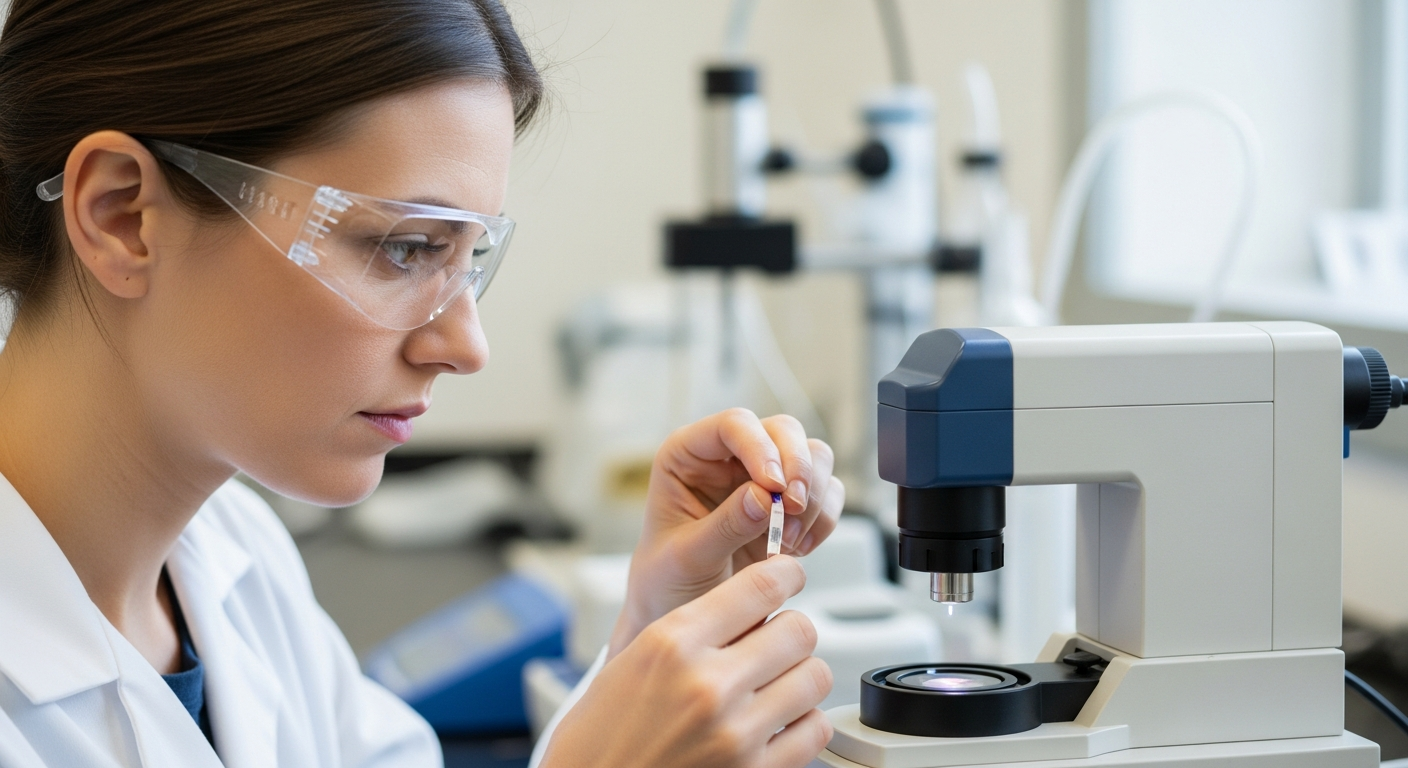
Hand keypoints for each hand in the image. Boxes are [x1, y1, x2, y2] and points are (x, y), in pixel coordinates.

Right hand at [540, 557, 833, 767]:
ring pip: (815, 677)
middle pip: (799, 630)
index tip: (789, 577)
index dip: (786, 574)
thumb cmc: (600, 736)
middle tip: (776, 642)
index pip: (761, 586)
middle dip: (791, 631)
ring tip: (778, 684)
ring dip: (801, 676)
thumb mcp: (630, 662)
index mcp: (673, 644)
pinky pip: (814, 731)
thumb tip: (748, 605)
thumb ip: (691, 630)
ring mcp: (735, 733)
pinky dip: (805, 723)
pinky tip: (780, 722)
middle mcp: (708, 685)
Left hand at [612, 409, 844, 654]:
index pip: (733, 425)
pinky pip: (827, 492)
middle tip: (794, 509)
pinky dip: (823, 518)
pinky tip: (798, 547)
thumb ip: (723, 526)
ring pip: (814, 456)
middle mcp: (729, 457)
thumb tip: (762, 496)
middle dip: (798, 467)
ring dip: (814, 496)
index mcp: (689, 455)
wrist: (682, 612)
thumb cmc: (666, 580)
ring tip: (790, 538)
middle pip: (783, 431)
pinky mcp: (789, 505)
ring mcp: (763, 478)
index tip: (773, 486)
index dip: (760, 447)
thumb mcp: (686, 558)